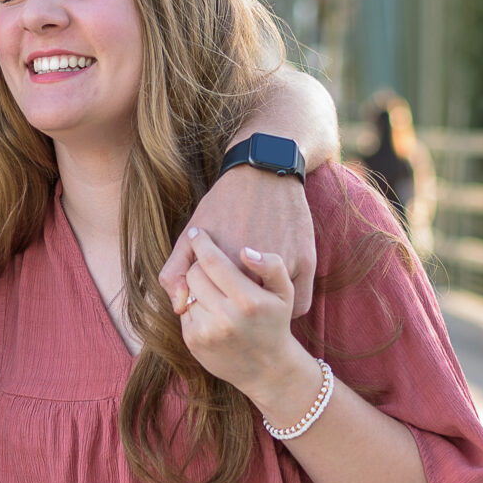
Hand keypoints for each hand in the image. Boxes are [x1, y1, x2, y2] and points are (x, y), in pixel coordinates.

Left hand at [160, 166, 315, 317]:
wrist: (264, 173)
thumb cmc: (223, 204)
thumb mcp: (191, 233)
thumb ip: (175, 271)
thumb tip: (179, 308)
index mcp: (224, 264)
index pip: (208, 302)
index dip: (208, 293)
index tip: (214, 281)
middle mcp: (255, 269)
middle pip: (240, 309)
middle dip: (233, 301)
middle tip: (236, 284)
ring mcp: (285, 266)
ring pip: (271, 309)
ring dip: (263, 306)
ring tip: (256, 285)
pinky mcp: (308, 263)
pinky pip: (300, 306)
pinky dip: (289, 305)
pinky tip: (277, 292)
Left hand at [177, 229, 304, 401]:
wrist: (267, 370)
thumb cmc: (275, 322)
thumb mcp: (285, 292)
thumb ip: (272, 265)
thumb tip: (246, 251)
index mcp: (248, 301)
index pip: (211, 261)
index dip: (201, 242)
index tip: (198, 233)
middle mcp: (225, 318)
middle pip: (194, 273)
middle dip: (199, 264)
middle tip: (210, 264)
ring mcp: (206, 332)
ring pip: (186, 290)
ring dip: (196, 285)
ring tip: (214, 289)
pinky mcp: (193, 342)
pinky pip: (183, 309)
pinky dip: (193, 304)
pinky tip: (210, 308)